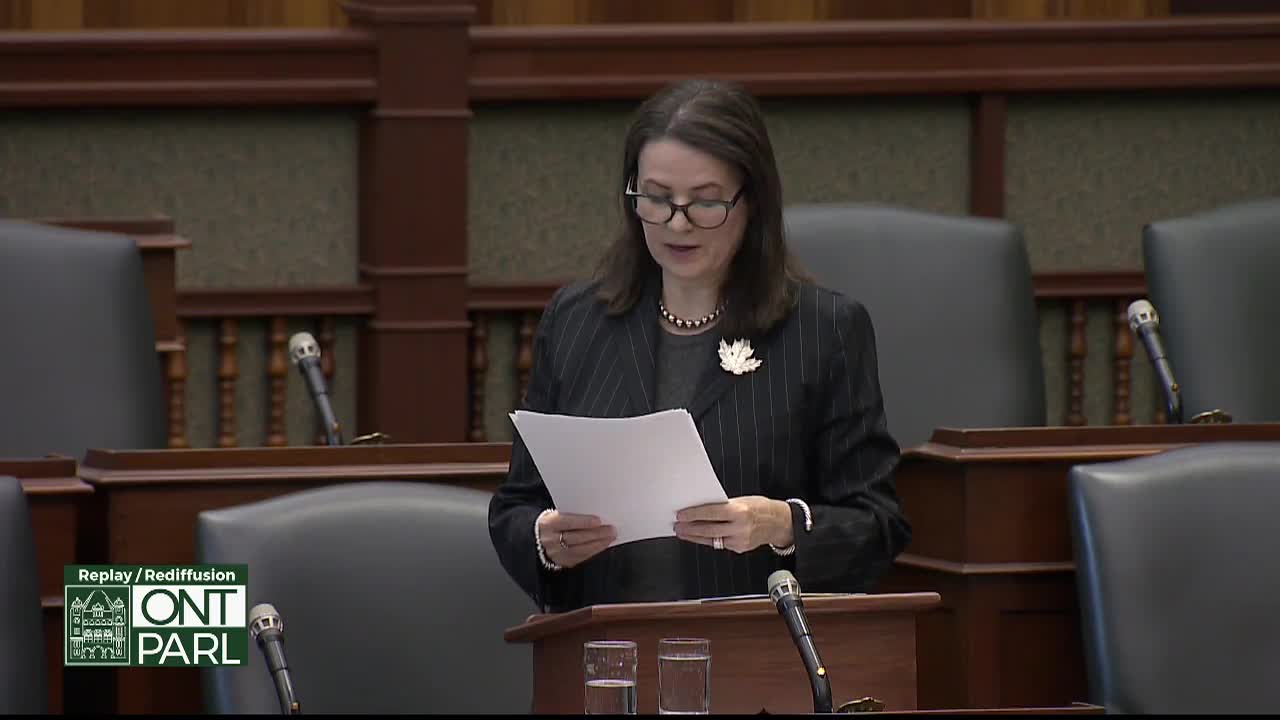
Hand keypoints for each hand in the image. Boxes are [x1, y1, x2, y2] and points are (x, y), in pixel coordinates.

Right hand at [538, 511, 616, 568]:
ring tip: (610, 537)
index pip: (567, 523)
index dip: (584, 522)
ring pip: (580, 550)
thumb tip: (595, 517)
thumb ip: (571, 514)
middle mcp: (550, 540)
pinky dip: (594, 551)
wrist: (536, 537)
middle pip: (576, 538)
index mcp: (548, 524)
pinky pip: (581, 557)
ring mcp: (555, 553)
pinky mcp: (562, 562)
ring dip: (598, 544)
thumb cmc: (552, 522)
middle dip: (596, 534)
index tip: (599, 521)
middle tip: (611, 530)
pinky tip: (603, 545)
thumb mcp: (555, 513)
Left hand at [673, 496, 793, 553]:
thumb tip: (701, 508)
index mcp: (739, 511)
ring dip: (695, 536)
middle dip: (690, 528)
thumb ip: (723, 506)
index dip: (693, 514)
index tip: (680, 515)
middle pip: (708, 529)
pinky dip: (709, 540)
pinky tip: (700, 537)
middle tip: (677, 526)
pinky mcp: (740, 548)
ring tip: (683, 533)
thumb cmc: (760, 508)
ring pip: (711, 540)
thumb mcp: (742, 500)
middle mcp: (740, 527)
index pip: (711, 513)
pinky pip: (720, 544)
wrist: (779, 523)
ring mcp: (740, 540)